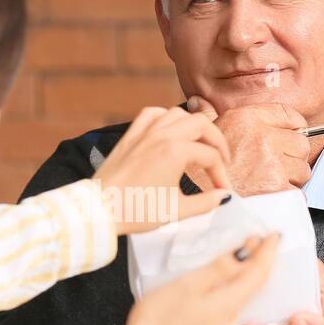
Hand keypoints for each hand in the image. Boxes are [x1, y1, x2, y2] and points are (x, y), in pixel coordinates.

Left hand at [93, 105, 231, 234]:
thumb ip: (206, 202)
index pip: (210, 157)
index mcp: (176, 151)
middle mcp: (162, 134)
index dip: (221, 175)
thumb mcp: (177, 210)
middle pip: (201, 125)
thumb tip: (224, 197)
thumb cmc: (137, 211)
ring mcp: (145, 131)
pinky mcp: (131, 135)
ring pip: (178, 114)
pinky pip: (153, 114)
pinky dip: (167, 117)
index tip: (222, 191)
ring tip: (200, 143)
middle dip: (217, 142)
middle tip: (222, 160)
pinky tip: (171, 130)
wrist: (99, 210)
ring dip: (194, 126)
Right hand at [123, 233, 279, 324]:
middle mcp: (231, 318)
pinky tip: (225, 281)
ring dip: (247, 273)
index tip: (273, 234)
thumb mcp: (188, 286)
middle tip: (263, 240)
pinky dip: (233, 286)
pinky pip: (231, 303)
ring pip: (243, 294)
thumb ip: (219, 268)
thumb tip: (243, 251)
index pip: (258, 272)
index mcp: (229, 304)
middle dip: (261, 260)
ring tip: (246, 254)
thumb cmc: (159, 324)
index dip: (267, 251)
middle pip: (255, 284)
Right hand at [183, 95, 310, 196]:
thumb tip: (199, 102)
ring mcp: (272, 164)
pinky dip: (288, 196)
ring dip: (291, 177)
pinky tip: (270, 196)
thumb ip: (209, 115)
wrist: (194, 197)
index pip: (289, 115)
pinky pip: (297, 192)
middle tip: (275, 164)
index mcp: (247, 119)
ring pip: (303, 169)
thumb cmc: (196, 168)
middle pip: (301, 143)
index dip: (293, 127)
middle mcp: (262, 138)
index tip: (290, 135)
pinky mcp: (278, 189)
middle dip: (292, 156)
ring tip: (269, 181)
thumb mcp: (203, 134)